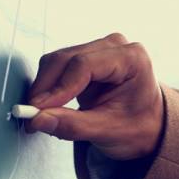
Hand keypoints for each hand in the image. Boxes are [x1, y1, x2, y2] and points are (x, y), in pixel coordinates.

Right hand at [26, 33, 163, 160]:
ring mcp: (97, 49)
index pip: (83, 65)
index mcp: (131, 59)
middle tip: (32, 116)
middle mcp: (113, 46)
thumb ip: (73, 126)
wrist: (146, 126)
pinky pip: (55, 67)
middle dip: (44, 88)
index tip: (39, 110)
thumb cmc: (137, 127)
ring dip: (43, 88)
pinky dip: (46, 87)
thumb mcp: (108, 132)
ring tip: (40, 115)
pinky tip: (47, 106)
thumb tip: (38, 120)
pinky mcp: (83, 58)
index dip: (57, 88)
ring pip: (55, 61)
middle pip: (65, 59)